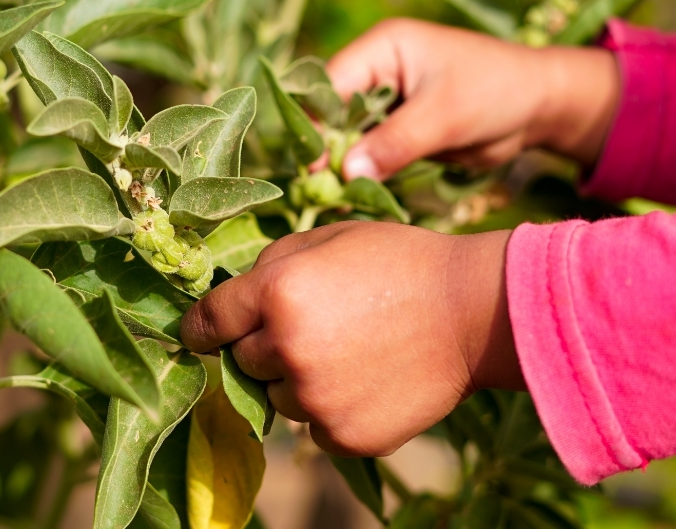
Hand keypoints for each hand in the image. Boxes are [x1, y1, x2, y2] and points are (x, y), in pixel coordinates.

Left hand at [180, 222, 521, 456]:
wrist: (474, 312)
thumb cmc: (401, 263)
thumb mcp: (330, 238)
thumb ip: (272, 266)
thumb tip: (231, 300)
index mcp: (277, 292)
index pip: (206, 323)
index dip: (200, 328)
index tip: (202, 334)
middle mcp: (287, 350)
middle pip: (242, 361)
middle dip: (265, 346)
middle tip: (316, 327)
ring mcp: (315, 399)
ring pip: (277, 399)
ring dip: (298, 381)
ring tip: (350, 352)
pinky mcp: (344, 436)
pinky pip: (315, 429)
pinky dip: (332, 410)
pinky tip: (369, 380)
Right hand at [326, 18, 619, 180]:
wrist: (540, 106)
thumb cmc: (496, 91)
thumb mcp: (446, 115)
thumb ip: (395, 142)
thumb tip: (345, 171)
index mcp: (383, 47)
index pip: (331, 84)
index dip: (317, 124)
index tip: (314, 166)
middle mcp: (378, 70)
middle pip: (333, 112)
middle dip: (328, 148)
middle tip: (319, 189)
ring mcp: (388, 101)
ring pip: (350, 136)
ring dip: (345, 165)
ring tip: (336, 197)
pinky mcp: (401, 129)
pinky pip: (372, 153)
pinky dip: (366, 173)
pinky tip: (357, 196)